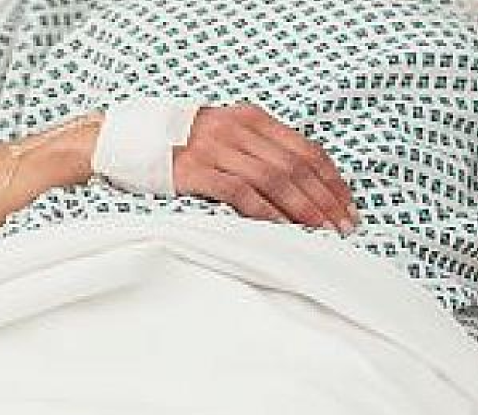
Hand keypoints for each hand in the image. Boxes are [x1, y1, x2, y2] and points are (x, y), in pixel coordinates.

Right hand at [172, 104, 356, 232]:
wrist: (128, 139)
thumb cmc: (186, 144)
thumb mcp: (229, 135)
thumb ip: (262, 152)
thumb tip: (305, 186)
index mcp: (252, 119)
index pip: (306, 149)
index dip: (332, 180)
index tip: (348, 206)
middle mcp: (238, 129)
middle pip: (295, 166)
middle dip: (325, 199)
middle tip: (343, 226)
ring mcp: (216, 148)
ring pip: (273, 178)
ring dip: (303, 208)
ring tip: (321, 231)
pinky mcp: (195, 170)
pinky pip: (239, 192)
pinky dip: (265, 211)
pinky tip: (281, 228)